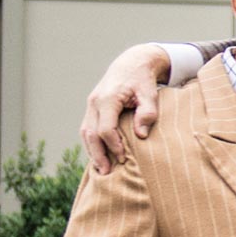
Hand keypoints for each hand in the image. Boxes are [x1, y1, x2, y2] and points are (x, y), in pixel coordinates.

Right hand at [81, 45, 174, 174]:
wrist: (132, 64)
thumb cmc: (143, 81)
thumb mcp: (150, 95)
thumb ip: (147, 114)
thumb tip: (140, 135)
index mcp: (108, 98)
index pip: (105, 129)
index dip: (113, 146)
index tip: (124, 157)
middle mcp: (94, 102)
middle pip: (90, 134)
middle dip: (98, 154)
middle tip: (107, 172)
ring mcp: (90, 105)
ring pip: (85, 132)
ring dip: (92, 152)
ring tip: (102, 169)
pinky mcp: (92, 108)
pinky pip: (87, 129)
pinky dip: (92, 144)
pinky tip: (100, 156)